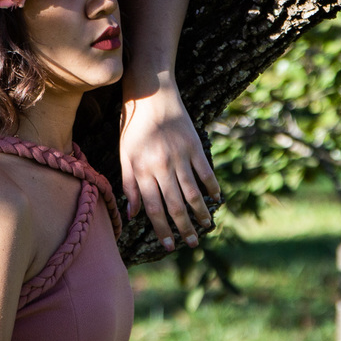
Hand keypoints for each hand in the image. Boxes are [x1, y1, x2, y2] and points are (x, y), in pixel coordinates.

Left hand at [119, 73, 220, 250]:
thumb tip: (133, 214)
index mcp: (142, 170)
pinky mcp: (194, 145)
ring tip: (205, 227)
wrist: (151, 95)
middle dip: (184, 228)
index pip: (153, 208)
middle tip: (191, 244)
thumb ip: (129, 185)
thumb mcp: (124, 155)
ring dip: (200, 213)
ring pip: (193, 192)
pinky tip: (216, 199)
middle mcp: (162, 166)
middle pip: (175, 205)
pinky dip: (212, 187)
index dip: (162, 229)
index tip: (169, 245)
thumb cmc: (133, 127)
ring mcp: (180, 156)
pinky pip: (205, 171)